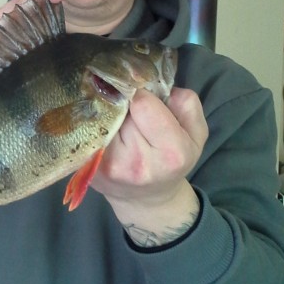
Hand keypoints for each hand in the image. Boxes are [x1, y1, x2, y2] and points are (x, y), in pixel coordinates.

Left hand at [91, 87, 208, 245]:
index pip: (143, 103)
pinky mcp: (88, 168)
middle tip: (132, 115)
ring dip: (109, 114)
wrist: (146, 199)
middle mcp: (138, 163)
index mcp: (171, 153)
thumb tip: (159, 85)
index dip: (142, 94)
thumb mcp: (195, 134)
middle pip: (119, 108)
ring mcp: (109, 167)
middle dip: (125, 104)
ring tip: (120, 126)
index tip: (144, 100)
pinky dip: (95, 126)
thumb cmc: (172, 160)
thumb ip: (187, 104)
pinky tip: (106, 133)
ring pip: (101, 116)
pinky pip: (87, 130)